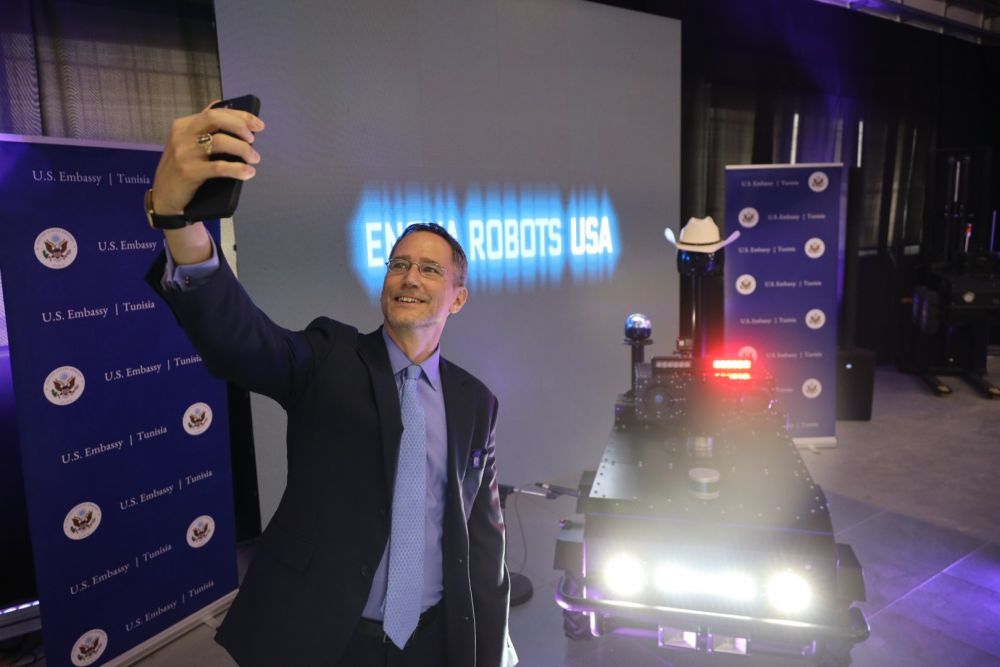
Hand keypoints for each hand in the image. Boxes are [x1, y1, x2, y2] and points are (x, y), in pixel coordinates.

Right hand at [150, 100, 264, 215]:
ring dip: (243, 149)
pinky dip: (237, 169)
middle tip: (253, 139)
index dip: (240, 116)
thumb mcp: (187, 143)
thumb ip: (202, 126)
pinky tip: (248, 172)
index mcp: (183, 125)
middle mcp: (182, 135)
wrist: (164, 197)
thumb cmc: (180, 169)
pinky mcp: (189, 172)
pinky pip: (218, 167)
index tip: (258, 124)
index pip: (215, 112)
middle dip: (240, 125)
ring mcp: (184, 153)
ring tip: (254, 158)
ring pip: (220, 142)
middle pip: (215, 119)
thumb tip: (219, 105)